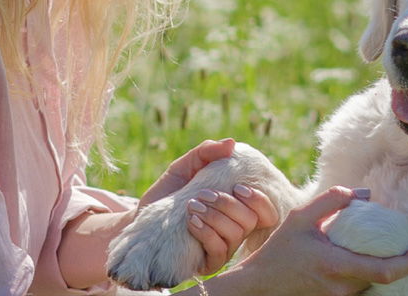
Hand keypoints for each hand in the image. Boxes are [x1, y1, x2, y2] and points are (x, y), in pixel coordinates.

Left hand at [138, 139, 280, 273]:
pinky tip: (191, 221)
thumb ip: (206, 153)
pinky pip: (219, 251)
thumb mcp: (185, 167)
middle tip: (205, 194)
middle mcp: (235, 229)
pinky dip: (207, 232)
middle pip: (251, 220)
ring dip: (215, 216)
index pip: (266, 211)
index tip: (238, 187)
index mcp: (237, 209)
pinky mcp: (208, 262)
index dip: (260, 200)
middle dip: (229, 204)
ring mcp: (223, 247)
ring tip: (192, 205)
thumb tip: (232, 144)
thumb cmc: (169, 192)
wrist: (141, 219)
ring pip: (236, 233)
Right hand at [206, 186, 407, 295]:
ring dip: (386, 268)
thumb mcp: (301, 218)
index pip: (387, 271)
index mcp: (338, 266)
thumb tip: (364, 194)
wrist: (260, 285)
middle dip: (404, 262)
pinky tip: (370, 260)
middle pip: (385, 278)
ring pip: (374, 283)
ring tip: (393, 249)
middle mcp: (343, 287)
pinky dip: (371, 274)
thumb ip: (332, 201)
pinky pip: (362, 287)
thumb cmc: (280, 250)